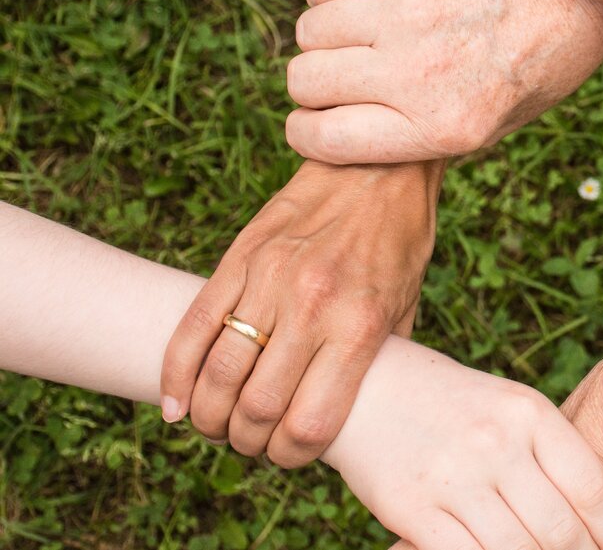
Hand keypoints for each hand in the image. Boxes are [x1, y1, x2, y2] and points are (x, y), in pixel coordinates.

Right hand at [160, 160, 441, 466]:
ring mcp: (270, 279)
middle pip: (257, 407)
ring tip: (216, 425)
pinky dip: (176, 373)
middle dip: (247, 442)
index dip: (291, 456)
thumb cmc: (399, 243)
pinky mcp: (240, 256)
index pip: (310, 423)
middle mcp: (312, 306)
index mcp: (359, 326)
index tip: (289, 456)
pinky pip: (194, 325)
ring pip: (218, 372)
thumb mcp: (406, 307)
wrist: (377, 167)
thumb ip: (378, 361)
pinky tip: (176, 403)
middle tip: (250, 443)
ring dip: (209, 415)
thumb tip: (355, 414)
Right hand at [285, 0, 602, 163]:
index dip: (307, 133)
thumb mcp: (492, 128)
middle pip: (306, 81)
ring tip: (358, 37)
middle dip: (314, 85)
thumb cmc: (535, 65)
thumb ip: (420, 138)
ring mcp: (410, 11)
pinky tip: (363, 1)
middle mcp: (420, 73)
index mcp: (443, 127)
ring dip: (324, 38)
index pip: (324, 138)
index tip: (314, 123)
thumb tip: (344, 138)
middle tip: (342, 77)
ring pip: (310, 30)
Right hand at [322, 337, 602, 549]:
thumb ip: (549, 454)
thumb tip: (598, 519)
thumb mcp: (509, 407)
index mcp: (528, 412)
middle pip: (561, 530)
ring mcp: (453, 477)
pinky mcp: (412, 509)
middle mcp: (495, 442)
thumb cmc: (453, 405)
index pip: (592, 487)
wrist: (368, 388)